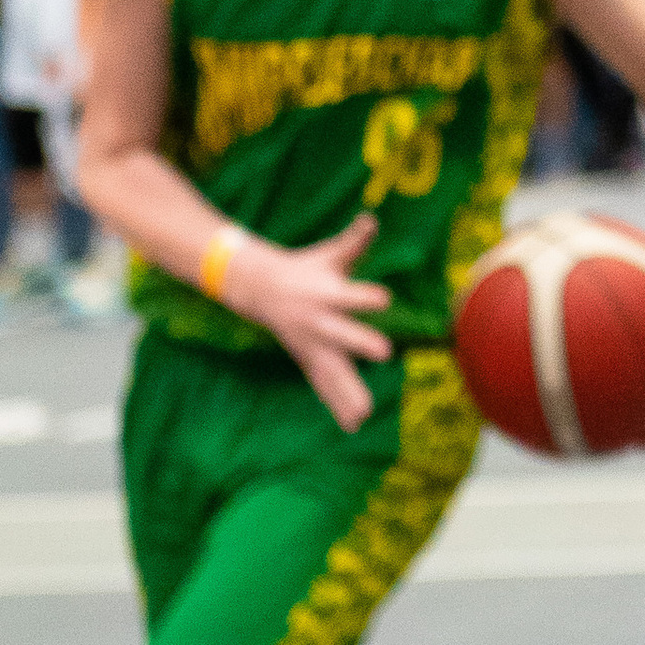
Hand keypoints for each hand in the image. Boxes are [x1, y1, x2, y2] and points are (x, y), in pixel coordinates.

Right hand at [222, 214, 390, 428]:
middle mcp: (321, 322)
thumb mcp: (329, 253)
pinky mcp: (309, 359)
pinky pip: (325, 385)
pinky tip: (354, 425)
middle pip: (343, 335)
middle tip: (385, 352)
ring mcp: (313, 345)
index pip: (349, 295)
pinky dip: (337, 405)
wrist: (260, 288)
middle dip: (361, 344)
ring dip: (347, 392)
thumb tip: (371, 219)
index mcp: (327, 294)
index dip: (366, 296)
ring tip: (365, 414)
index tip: (383, 298)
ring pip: (332, 370)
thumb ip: (354, 241)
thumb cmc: (306, 268)